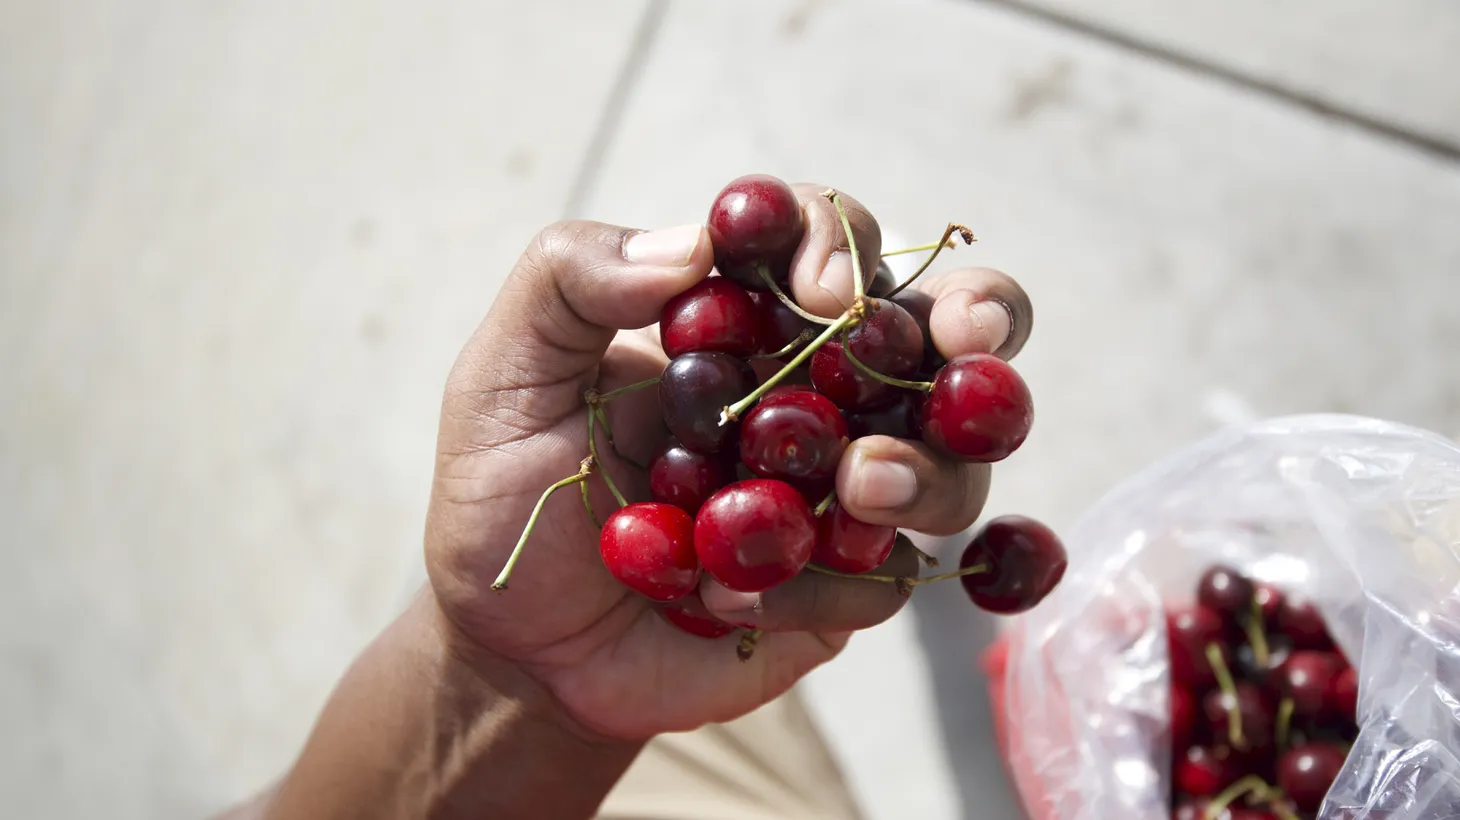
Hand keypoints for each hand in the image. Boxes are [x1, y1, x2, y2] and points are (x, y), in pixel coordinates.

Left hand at [424, 183, 1034, 739]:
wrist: (516, 646)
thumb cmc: (506, 496)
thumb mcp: (503, 375)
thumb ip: (569, 282)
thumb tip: (694, 244)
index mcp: (741, 318)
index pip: (825, 238)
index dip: (843, 243)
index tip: (824, 294)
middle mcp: (813, 391)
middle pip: (940, 330)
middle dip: (980, 320)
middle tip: (968, 340)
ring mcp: (841, 490)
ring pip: (952, 458)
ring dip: (926, 467)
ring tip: (860, 486)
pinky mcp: (845, 585)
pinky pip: (891, 577)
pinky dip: (829, 584)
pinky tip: (730, 596)